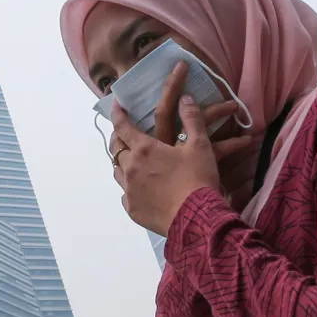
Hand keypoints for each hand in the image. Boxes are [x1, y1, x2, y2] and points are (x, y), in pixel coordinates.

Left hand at [110, 64, 254, 234]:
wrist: (196, 218)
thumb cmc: (197, 179)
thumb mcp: (200, 146)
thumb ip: (192, 119)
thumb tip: (186, 98)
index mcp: (144, 149)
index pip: (122, 126)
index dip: (118, 113)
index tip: (116, 105)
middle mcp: (130, 168)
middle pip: (116, 148)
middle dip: (118, 137)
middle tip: (123, 132)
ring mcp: (129, 190)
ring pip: (117, 171)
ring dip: (122, 162)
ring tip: (130, 160)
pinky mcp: (133, 209)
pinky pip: (125, 194)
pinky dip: (130, 187)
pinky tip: (139, 188)